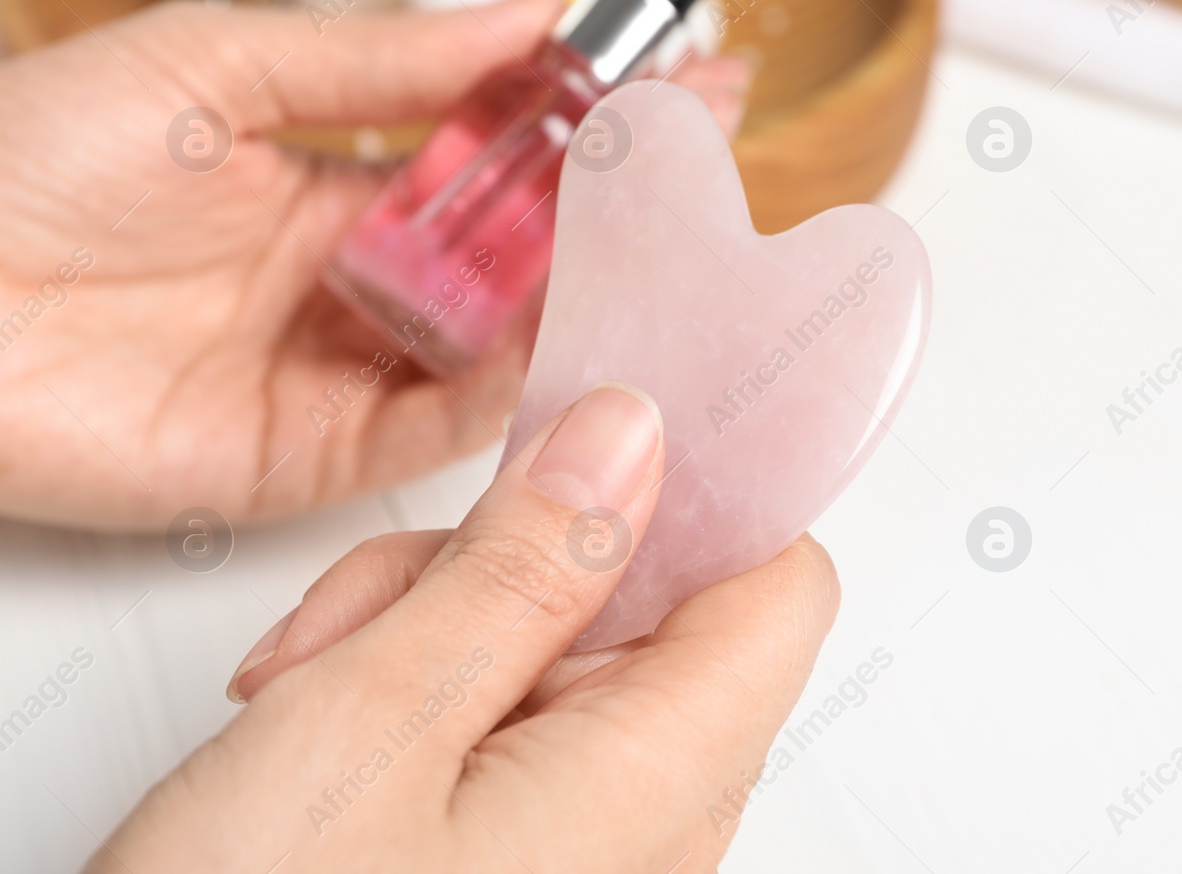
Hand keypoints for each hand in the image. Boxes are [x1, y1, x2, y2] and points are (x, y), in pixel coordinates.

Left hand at [0, 0, 748, 529]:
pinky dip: (521, 386)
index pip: (503, 153)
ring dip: (589, 291)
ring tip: (675, 237)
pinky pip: (449, 423)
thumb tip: (526, 17)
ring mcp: (347, 368)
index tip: (685, 77)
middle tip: (711, 158)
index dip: (595, 118)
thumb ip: (384, 61)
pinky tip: (582, 334)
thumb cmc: (25, 161)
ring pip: (505, 339)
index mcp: (340, 181)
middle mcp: (359, 279)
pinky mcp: (320, 455)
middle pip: (523, 253)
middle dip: (621, 204)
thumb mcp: (222, 66)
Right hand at [91, 384, 838, 872]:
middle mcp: (655, 817)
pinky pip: (511, 718)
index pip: (779, 580)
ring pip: (557, 648)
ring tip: (314, 688)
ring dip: (436, 625)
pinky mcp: (526, 849)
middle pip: (645, 601)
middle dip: (506, 565)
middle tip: (385, 605)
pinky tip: (323, 723)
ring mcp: (591, 838)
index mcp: (664, 776)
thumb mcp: (376, 726)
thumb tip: (632, 437)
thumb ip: (525, 570)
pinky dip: (421, 690)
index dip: (701, 493)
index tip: (594, 438)